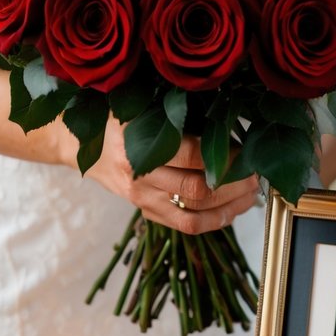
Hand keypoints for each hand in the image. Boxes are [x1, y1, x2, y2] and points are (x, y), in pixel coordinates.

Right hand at [81, 117, 260, 232]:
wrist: (80, 146)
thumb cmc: (118, 121)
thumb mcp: (142, 109)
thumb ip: (178, 118)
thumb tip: (228, 125)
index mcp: (137, 144)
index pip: (191, 155)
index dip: (224, 156)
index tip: (244, 151)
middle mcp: (139, 176)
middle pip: (197, 189)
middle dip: (233, 184)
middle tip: (254, 175)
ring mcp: (142, 199)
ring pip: (195, 213)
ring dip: (230, 206)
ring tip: (250, 196)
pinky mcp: (147, 213)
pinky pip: (186, 226)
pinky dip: (214, 221)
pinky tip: (232, 211)